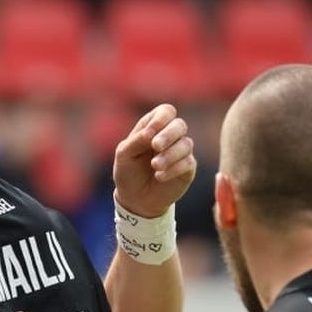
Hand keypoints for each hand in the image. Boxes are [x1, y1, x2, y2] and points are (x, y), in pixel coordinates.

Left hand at [113, 103, 196, 218]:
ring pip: (186, 144)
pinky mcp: (187, 168)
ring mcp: (180, 151)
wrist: (135, 199)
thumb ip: (137, 141)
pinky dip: (173, 169)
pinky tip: (159, 177)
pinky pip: (188, 162)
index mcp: (153, 126)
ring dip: (169, 154)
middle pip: (179, 125)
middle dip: (168, 135)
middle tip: (155, 146)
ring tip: (155, 166)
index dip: (161, 119)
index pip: (166, 112)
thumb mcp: (124, 155)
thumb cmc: (128, 172)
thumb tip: (151, 133)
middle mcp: (170, 136)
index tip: (149, 134)